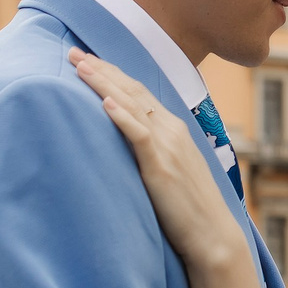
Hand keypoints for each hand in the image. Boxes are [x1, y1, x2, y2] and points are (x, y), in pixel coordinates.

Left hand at [69, 49, 251, 274]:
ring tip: (80, 66)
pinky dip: (122, 115)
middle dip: (101, 69)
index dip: (112, 74)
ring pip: (132, 104)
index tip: (88, 61)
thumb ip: (151, 153)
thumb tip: (126, 147)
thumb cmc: (190, 210)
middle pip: (132, 90)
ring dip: (104, 83)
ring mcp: (168, 146)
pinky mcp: (161, 165)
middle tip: (73, 52)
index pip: (139, 92)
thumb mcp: (170, 172)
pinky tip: (105, 102)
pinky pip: (139, 134)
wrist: (214, 235)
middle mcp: (171, 130)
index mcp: (173, 129)